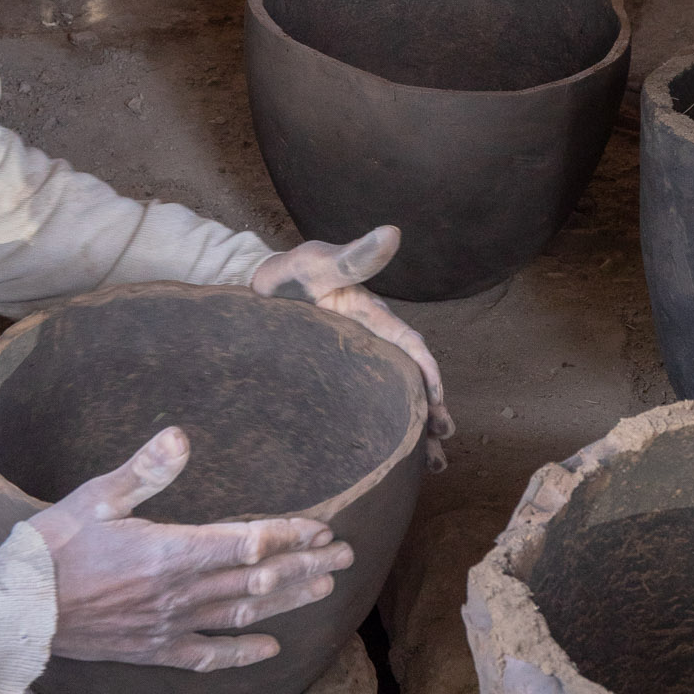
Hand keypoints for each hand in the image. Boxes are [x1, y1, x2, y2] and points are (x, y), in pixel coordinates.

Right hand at [30, 426, 353, 671]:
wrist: (18, 608)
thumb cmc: (53, 546)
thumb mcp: (97, 496)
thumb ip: (145, 469)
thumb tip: (181, 436)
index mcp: (170, 551)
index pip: (248, 542)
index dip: (290, 534)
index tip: (322, 526)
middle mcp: (179, 593)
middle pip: (258, 580)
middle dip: (305, 564)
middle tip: (345, 554)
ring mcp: (168, 625)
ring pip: (243, 615)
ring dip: (288, 601)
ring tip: (325, 587)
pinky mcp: (153, 649)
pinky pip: (208, 655)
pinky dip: (242, 652)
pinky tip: (270, 648)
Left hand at [251, 225, 454, 470]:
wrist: (253, 287)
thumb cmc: (288, 273)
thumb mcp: (318, 263)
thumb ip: (353, 256)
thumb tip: (392, 231)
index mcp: (373, 318)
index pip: (410, 347)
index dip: (428, 374)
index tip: (439, 403)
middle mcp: (370, 342)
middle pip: (408, 380)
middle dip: (430, 412)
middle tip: (441, 443)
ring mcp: (352, 361)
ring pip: (390, 396)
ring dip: (413, 427)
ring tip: (430, 462)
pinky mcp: (333, 377)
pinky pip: (362, 403)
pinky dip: (379, 427)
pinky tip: (383, 455)